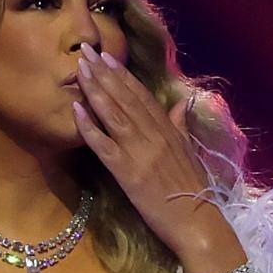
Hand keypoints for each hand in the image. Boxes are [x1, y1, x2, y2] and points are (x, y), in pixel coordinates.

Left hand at [72, 47, 244, 272]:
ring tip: (79, 68)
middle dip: (103, 72)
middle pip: (125, 97)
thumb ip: (181, 125)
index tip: (107, 55)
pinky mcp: (127, 172)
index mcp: (168, 130)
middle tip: (84, 50)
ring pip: (113, 113)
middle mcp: (153, 135)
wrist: (197, 222)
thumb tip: (182, 102)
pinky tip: (75, 109)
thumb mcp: (190, 152)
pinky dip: (89, 125)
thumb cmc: (194, 192)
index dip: (123, 74)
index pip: (142, 95)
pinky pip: (103, 144)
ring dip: (94, 89)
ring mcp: (139, 152)